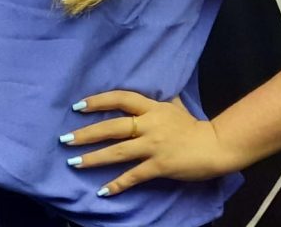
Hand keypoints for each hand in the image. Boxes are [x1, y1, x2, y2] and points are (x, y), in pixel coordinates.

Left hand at [60, 90, 241, 195]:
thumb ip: (158, 100)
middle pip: (111, 127)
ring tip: (74, 162)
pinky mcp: (160, 166)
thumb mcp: (174, 106)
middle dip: (85, 134)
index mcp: (151, 108)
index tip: (77, 106)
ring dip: (94, 158)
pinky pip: (134, 175)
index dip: (97, 101)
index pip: (119, 99)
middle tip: (64, 139)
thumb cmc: (193, 126)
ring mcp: (153, 146)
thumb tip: (150, 90)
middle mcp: (148, 125)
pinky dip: (118, 184)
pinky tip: (103, 191)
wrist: (216, 146)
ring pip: (118, 152)